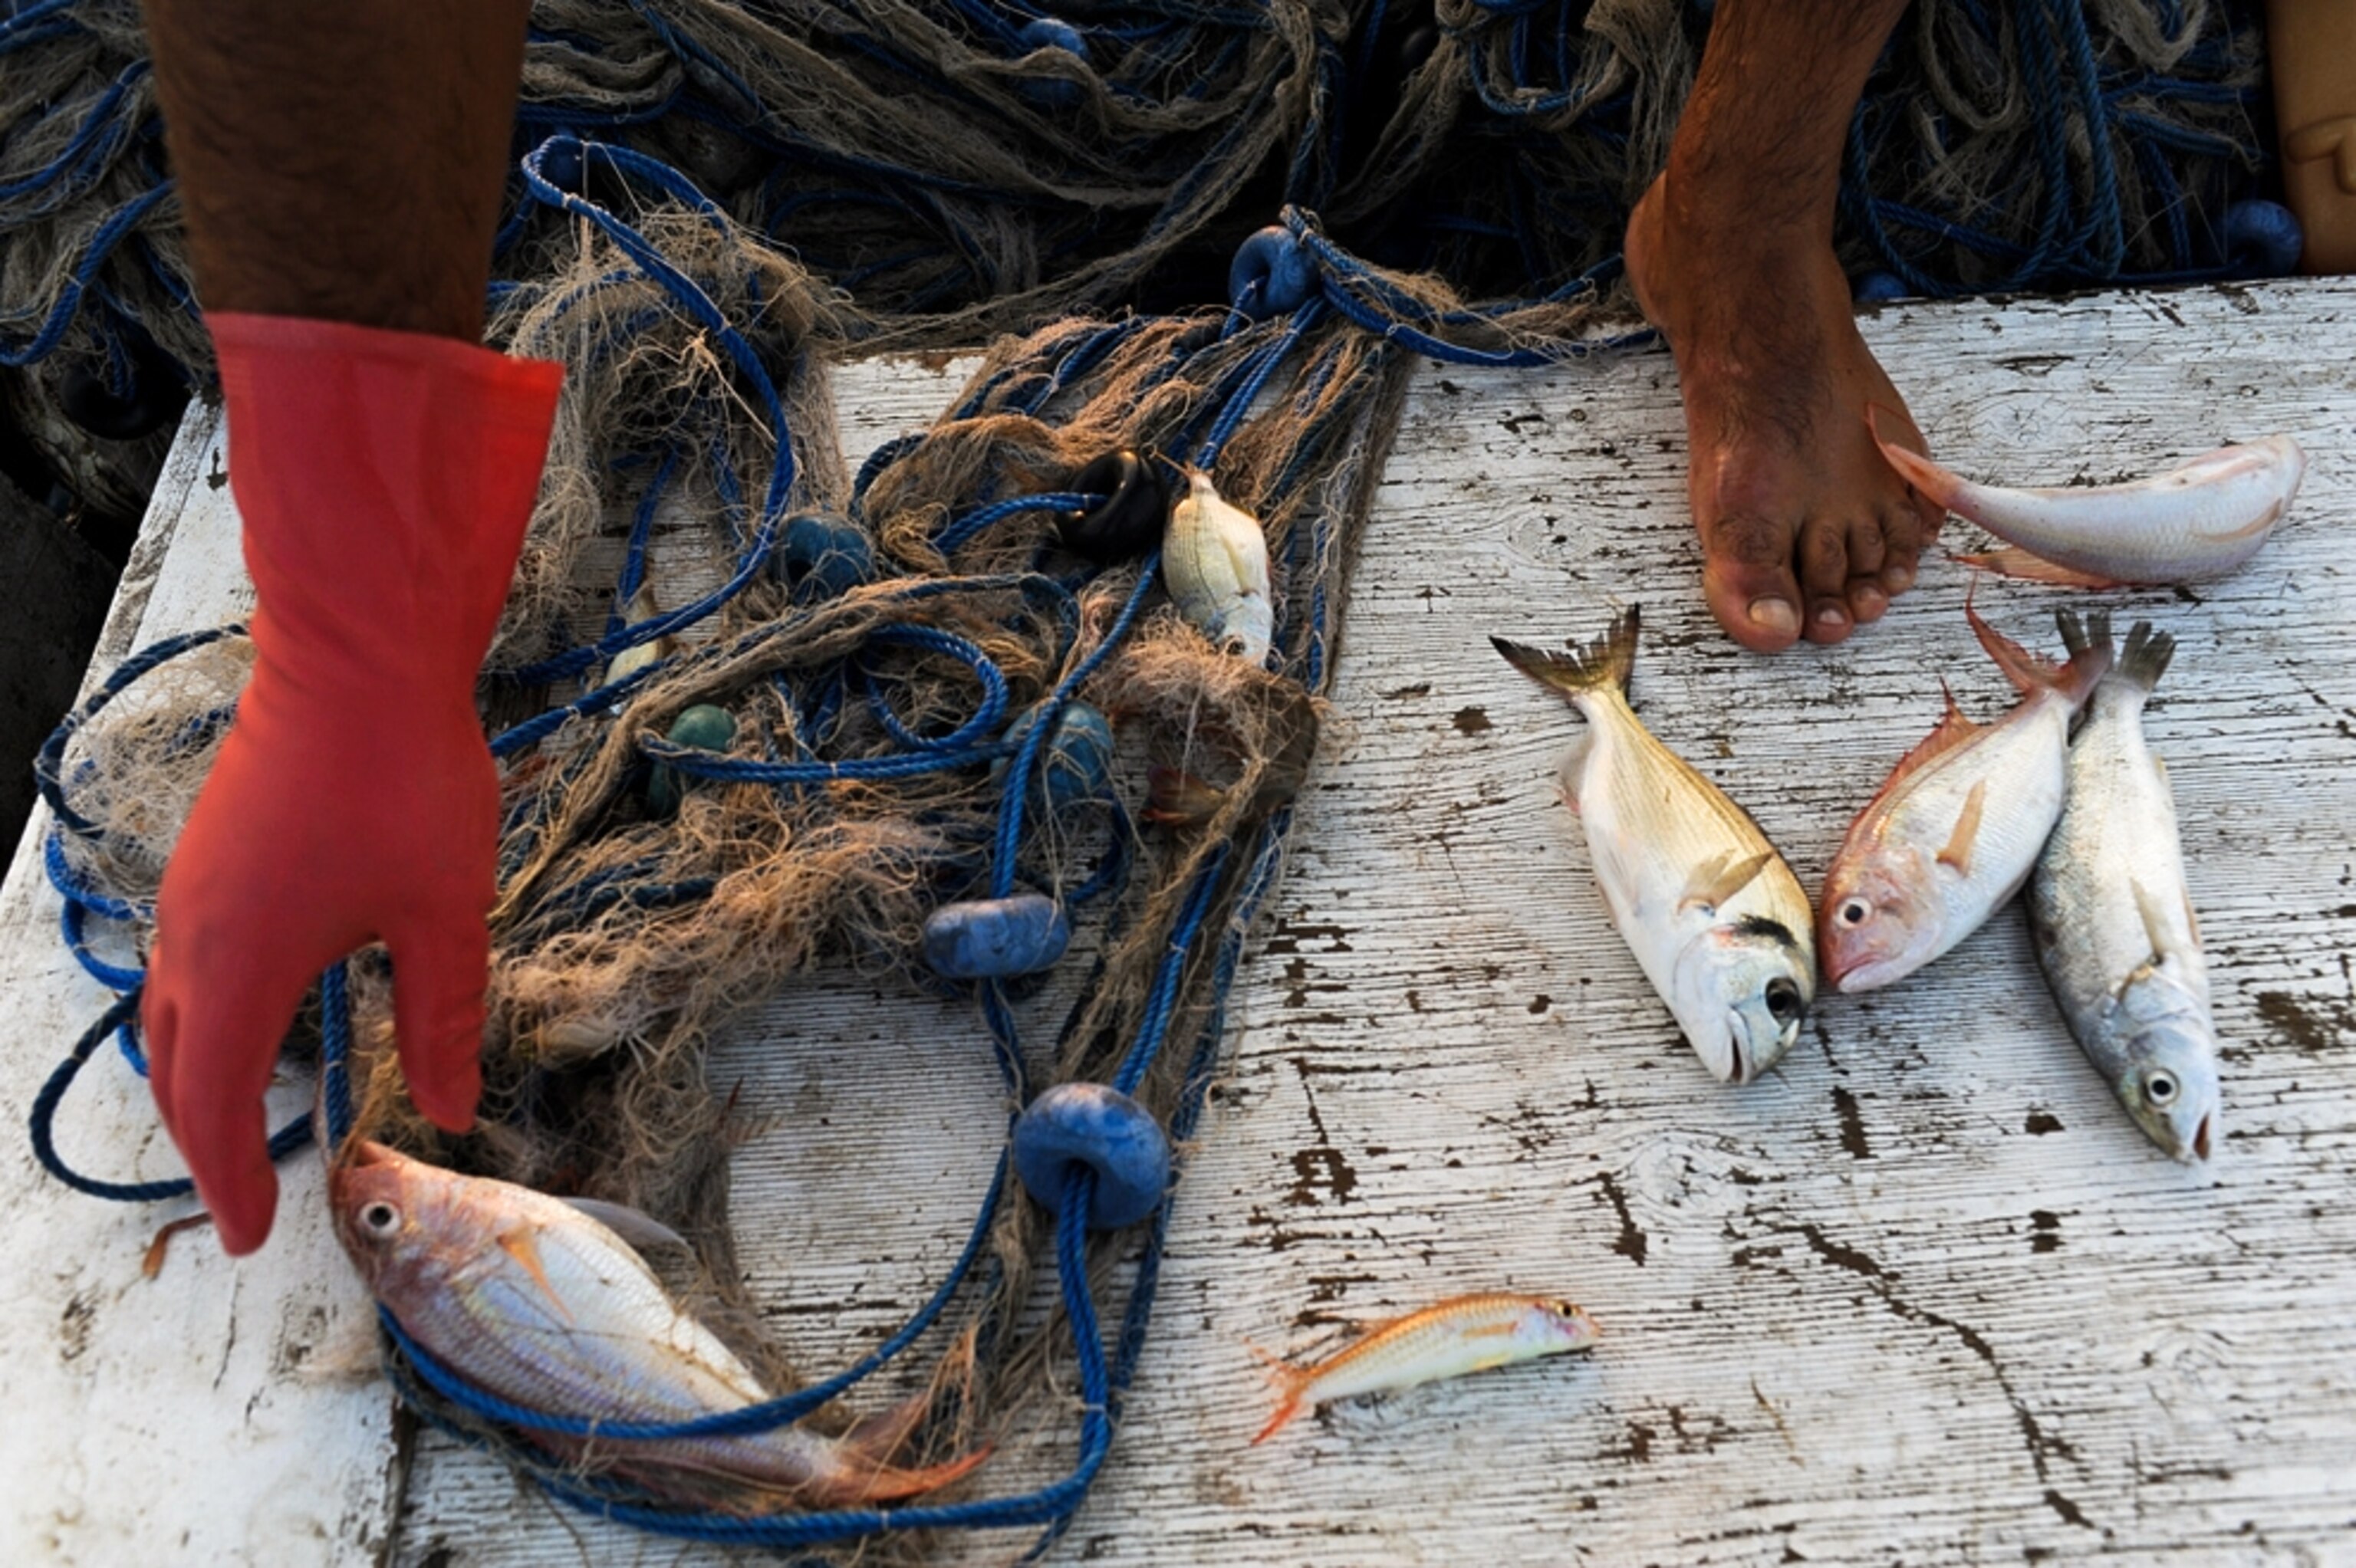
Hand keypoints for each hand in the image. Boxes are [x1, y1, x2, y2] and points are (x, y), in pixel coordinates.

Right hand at [143, 314, 559, 1253]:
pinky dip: (208, 1020)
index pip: (220, 1106)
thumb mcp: (446, 911)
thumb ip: (444, 1016)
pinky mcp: (209, 856)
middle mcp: (195, 937)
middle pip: (181, 1071)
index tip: (254, 1237)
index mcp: (244, 967)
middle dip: (209, 1144)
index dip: (234, 1180)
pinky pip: (188, 965)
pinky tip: (260, 1019)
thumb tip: (451, 1108)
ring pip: (176, 1016)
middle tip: (246, 1199)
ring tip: (248, 1127)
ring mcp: (192, 892)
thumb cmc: (406, 779)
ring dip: (203, 1081)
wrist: (356, 655)